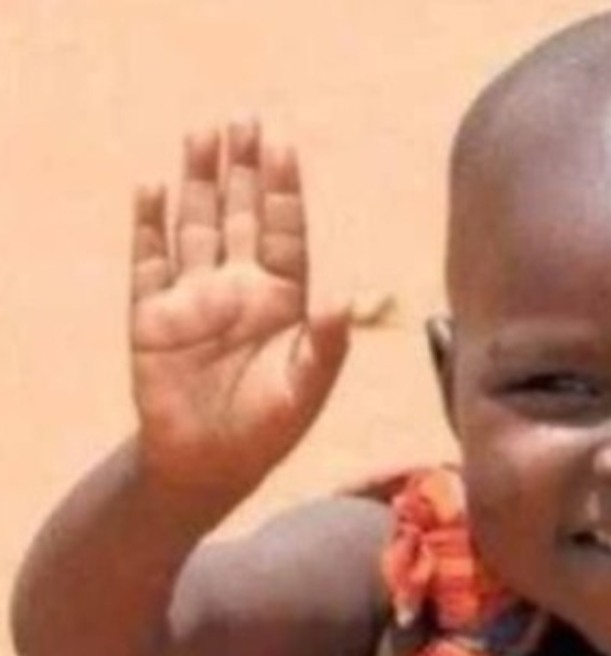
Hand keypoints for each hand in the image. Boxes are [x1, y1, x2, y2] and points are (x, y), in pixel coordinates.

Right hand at [130, 120, 349, 500]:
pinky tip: (151, 189)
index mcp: (282, 300)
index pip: (282, 231)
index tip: (281, 143)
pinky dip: (148, 226)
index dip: (282, 188)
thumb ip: (327, 345)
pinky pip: (148, 261)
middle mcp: (239, 289)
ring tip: (202, 134)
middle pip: (240, 215)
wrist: (209, 465)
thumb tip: (345, 296)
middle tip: (244, 117)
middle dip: (242, 169)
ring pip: (196, 226)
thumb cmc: (268, 430)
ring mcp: (194, 297)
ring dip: (197, 182)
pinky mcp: (152, 314)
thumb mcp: (306, 390)